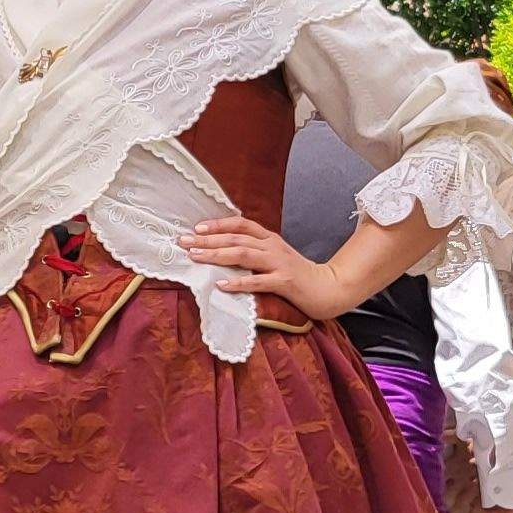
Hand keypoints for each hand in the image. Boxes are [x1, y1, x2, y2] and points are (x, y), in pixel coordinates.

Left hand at [182, 216, 345, 313]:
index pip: (240, 224)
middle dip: (207, 239)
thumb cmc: (298, 275)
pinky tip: (221, 284)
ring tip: (195, 256)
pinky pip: (257, 282)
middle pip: (236, 238)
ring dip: (217, 255)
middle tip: (183, 241)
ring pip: (243, 254)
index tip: (196, 228)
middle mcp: (272, 247)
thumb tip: (225, 251)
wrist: (329, 288)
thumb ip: (256, 251)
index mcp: (269, 239)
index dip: (218, 224)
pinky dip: (238, 283)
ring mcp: (279, 263)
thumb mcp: (276, 257)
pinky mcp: (285, 282)